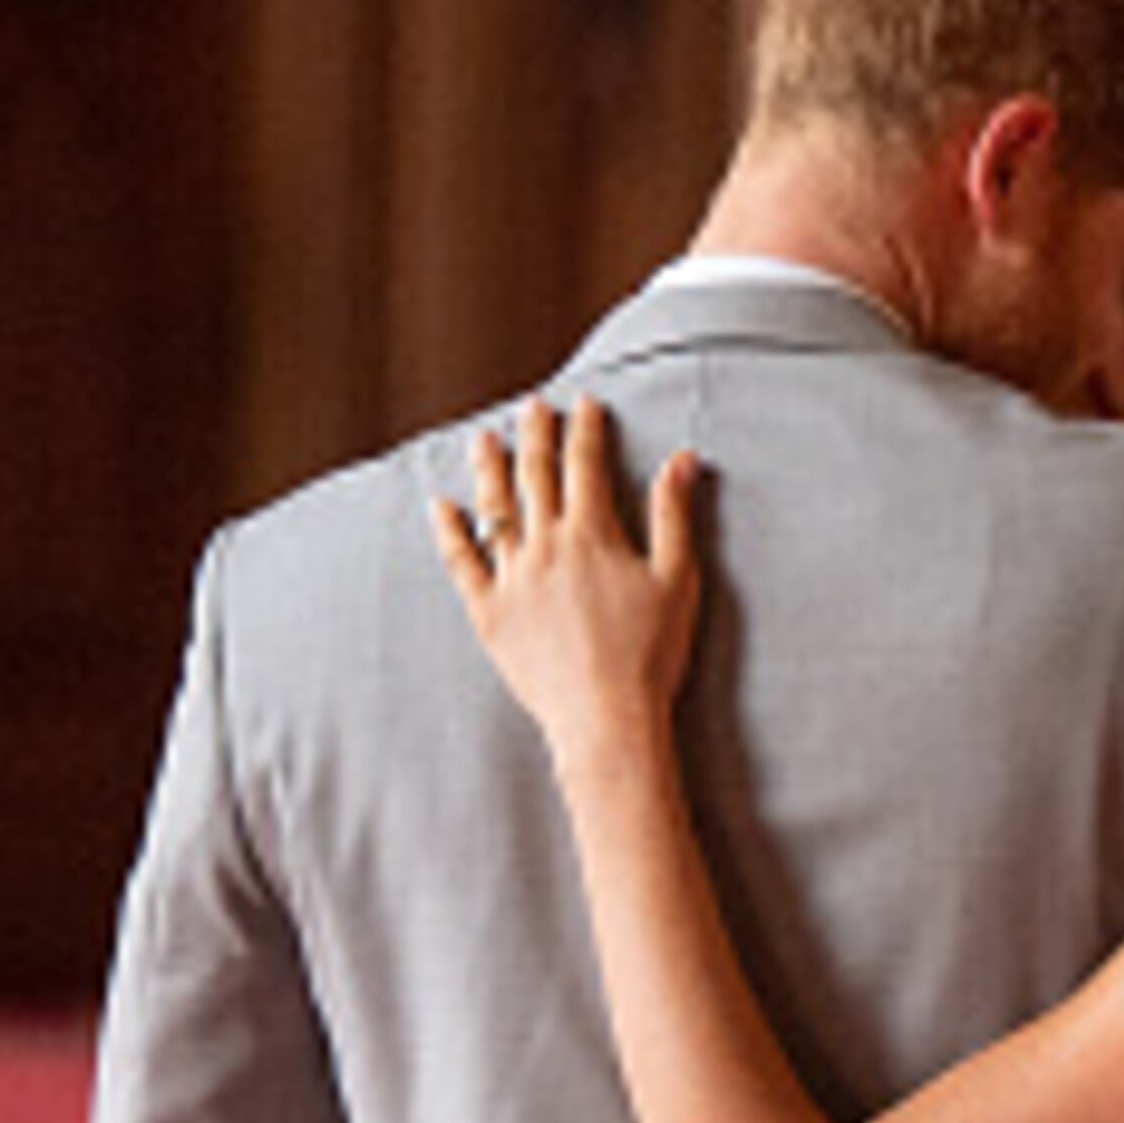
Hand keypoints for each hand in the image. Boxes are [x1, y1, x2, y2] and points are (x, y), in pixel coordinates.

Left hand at [436, 395, 701, 758]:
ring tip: (483, 439)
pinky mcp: (489, 612)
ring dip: (488, 468)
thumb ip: (673, 515)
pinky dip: (449, 532)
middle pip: (535, 475)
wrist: (605, 717)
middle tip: (532, 407)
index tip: (583, 405)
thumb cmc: (650, 655)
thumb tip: (681, 460)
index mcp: (592, 534)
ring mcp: (512, 578)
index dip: (584, 430)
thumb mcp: (676, 580)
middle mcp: (545, 546)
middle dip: (535, 434)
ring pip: (494, 508)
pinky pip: (462, 563)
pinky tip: (442, 507)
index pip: (585, 465)